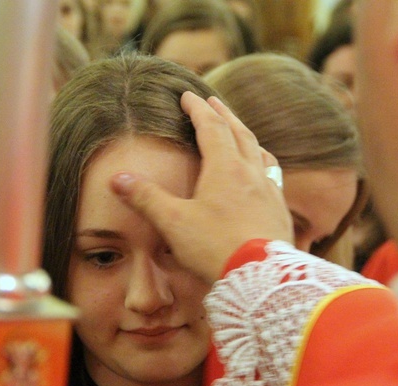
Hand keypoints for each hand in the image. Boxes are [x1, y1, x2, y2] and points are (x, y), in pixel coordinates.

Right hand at [110, 92, 292, 282]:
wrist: (262, 277)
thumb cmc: (216, 248)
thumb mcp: (174, 223)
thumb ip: (146, 199)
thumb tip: (117, 179)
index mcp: (225, 168)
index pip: (211, 127)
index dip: (198, 109)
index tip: (188, 96)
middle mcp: (251, 173)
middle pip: (239, 133)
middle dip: (224, 115)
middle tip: (214, 102)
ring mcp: (270, 191)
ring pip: (260, 153)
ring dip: (247, 137)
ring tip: (241, 132)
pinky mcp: (280, 211)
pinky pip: (273, 177)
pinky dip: (263, 165)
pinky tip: (263, 176)